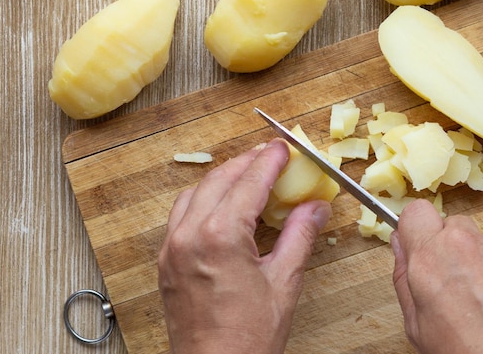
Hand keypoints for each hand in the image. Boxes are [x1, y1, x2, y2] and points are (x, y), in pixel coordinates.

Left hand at [158, 139, 331, 353]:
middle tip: (269, 157)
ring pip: (195, 192)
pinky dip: (202, 199)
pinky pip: (181, 214)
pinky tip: (221, 206)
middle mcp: (189, 235)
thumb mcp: (283, 282)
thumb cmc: (247, 338)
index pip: (249, 182)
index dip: (269, 161)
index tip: (283, 148)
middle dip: (246, 163)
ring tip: (247, 177)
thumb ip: (300, 237)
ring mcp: (172, 247)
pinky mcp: (166, 261)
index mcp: (220, 236)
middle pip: (219, 179)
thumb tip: (316, 209)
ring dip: (222, 178)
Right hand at [391, 199, 482, 353]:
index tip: (419, 242)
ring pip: (481, 240)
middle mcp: (464, 244)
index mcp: (429, 258)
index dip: (416, 227)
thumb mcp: (416, 323)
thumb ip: (403, 276)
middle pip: (450, 224)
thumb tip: (400, 245)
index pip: (416, 211)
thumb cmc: (468, 352)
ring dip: (479, 259)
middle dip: (448, 246)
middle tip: (453, 279)